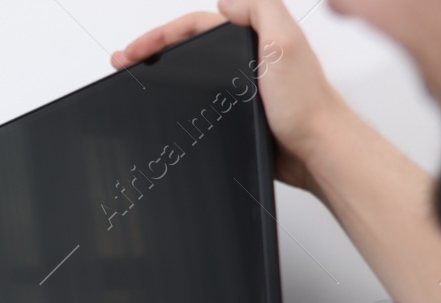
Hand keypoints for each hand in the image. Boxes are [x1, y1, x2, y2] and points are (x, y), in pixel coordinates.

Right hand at [112, 0, 348, 193]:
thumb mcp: (286, 42)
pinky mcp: (239, 112)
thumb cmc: (306, 104)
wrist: (316, 150)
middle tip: (124, 62)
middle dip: (153, 51)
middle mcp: (246, 58)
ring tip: (134, 80)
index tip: (134, 50)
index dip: (161, 35)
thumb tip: (224, 1)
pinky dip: (178, 101)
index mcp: (254, 36)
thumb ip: (260, 10)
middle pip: (188, 46)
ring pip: (192, 72)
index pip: (195, 26)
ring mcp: (240, 86)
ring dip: (161, 75)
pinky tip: (165, 109)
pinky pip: (200, 100)